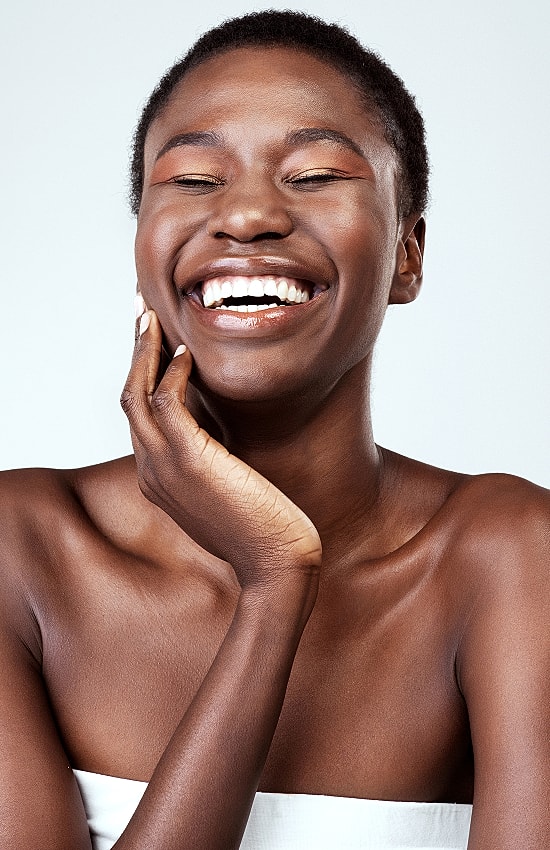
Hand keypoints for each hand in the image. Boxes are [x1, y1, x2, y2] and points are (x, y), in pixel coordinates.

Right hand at [120, 306, 321, 591]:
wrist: (276, 564)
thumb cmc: (263, 528)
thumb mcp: (228, 487)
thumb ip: (214, 460)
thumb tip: (222, 432)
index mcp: (159, 477)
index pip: (140, 415)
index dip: (142, 373)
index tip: (154, 341)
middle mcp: (151, 471)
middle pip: (129, 397)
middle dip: (134, 351)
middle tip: (141, 312)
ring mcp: (164, 467)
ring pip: (137, 394)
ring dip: (144, 350)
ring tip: (153, 316)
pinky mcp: (188, 461)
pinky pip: (165, 403)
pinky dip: (171, 373)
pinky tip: (187, 352)